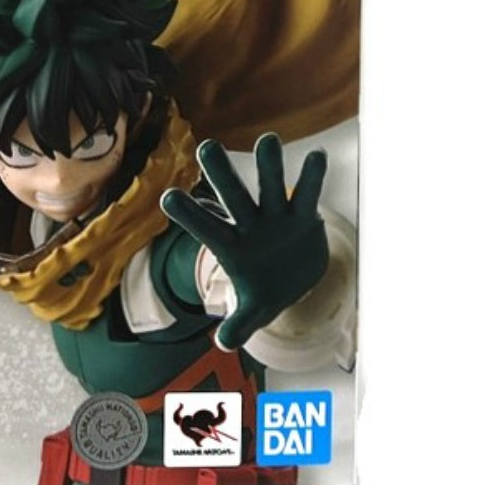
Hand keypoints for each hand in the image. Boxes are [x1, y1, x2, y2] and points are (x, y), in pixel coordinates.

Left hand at [161, 134, 328, 351]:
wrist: (292, 277)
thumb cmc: (264, 290)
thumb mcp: (254, 310)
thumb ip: (240, 324)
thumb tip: (224, 344)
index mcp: (230, 245)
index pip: (205, 228)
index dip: (189, 214)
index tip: (168, 196)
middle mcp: (249, 224)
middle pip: (232, 196)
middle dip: (221, 174)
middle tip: (206, 147)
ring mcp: (275, 217)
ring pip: (270, 186)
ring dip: (269, 165)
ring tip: (268, 140)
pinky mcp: (302, 216)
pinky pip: (307, 193)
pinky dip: (312, 177)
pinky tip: (316, 156)